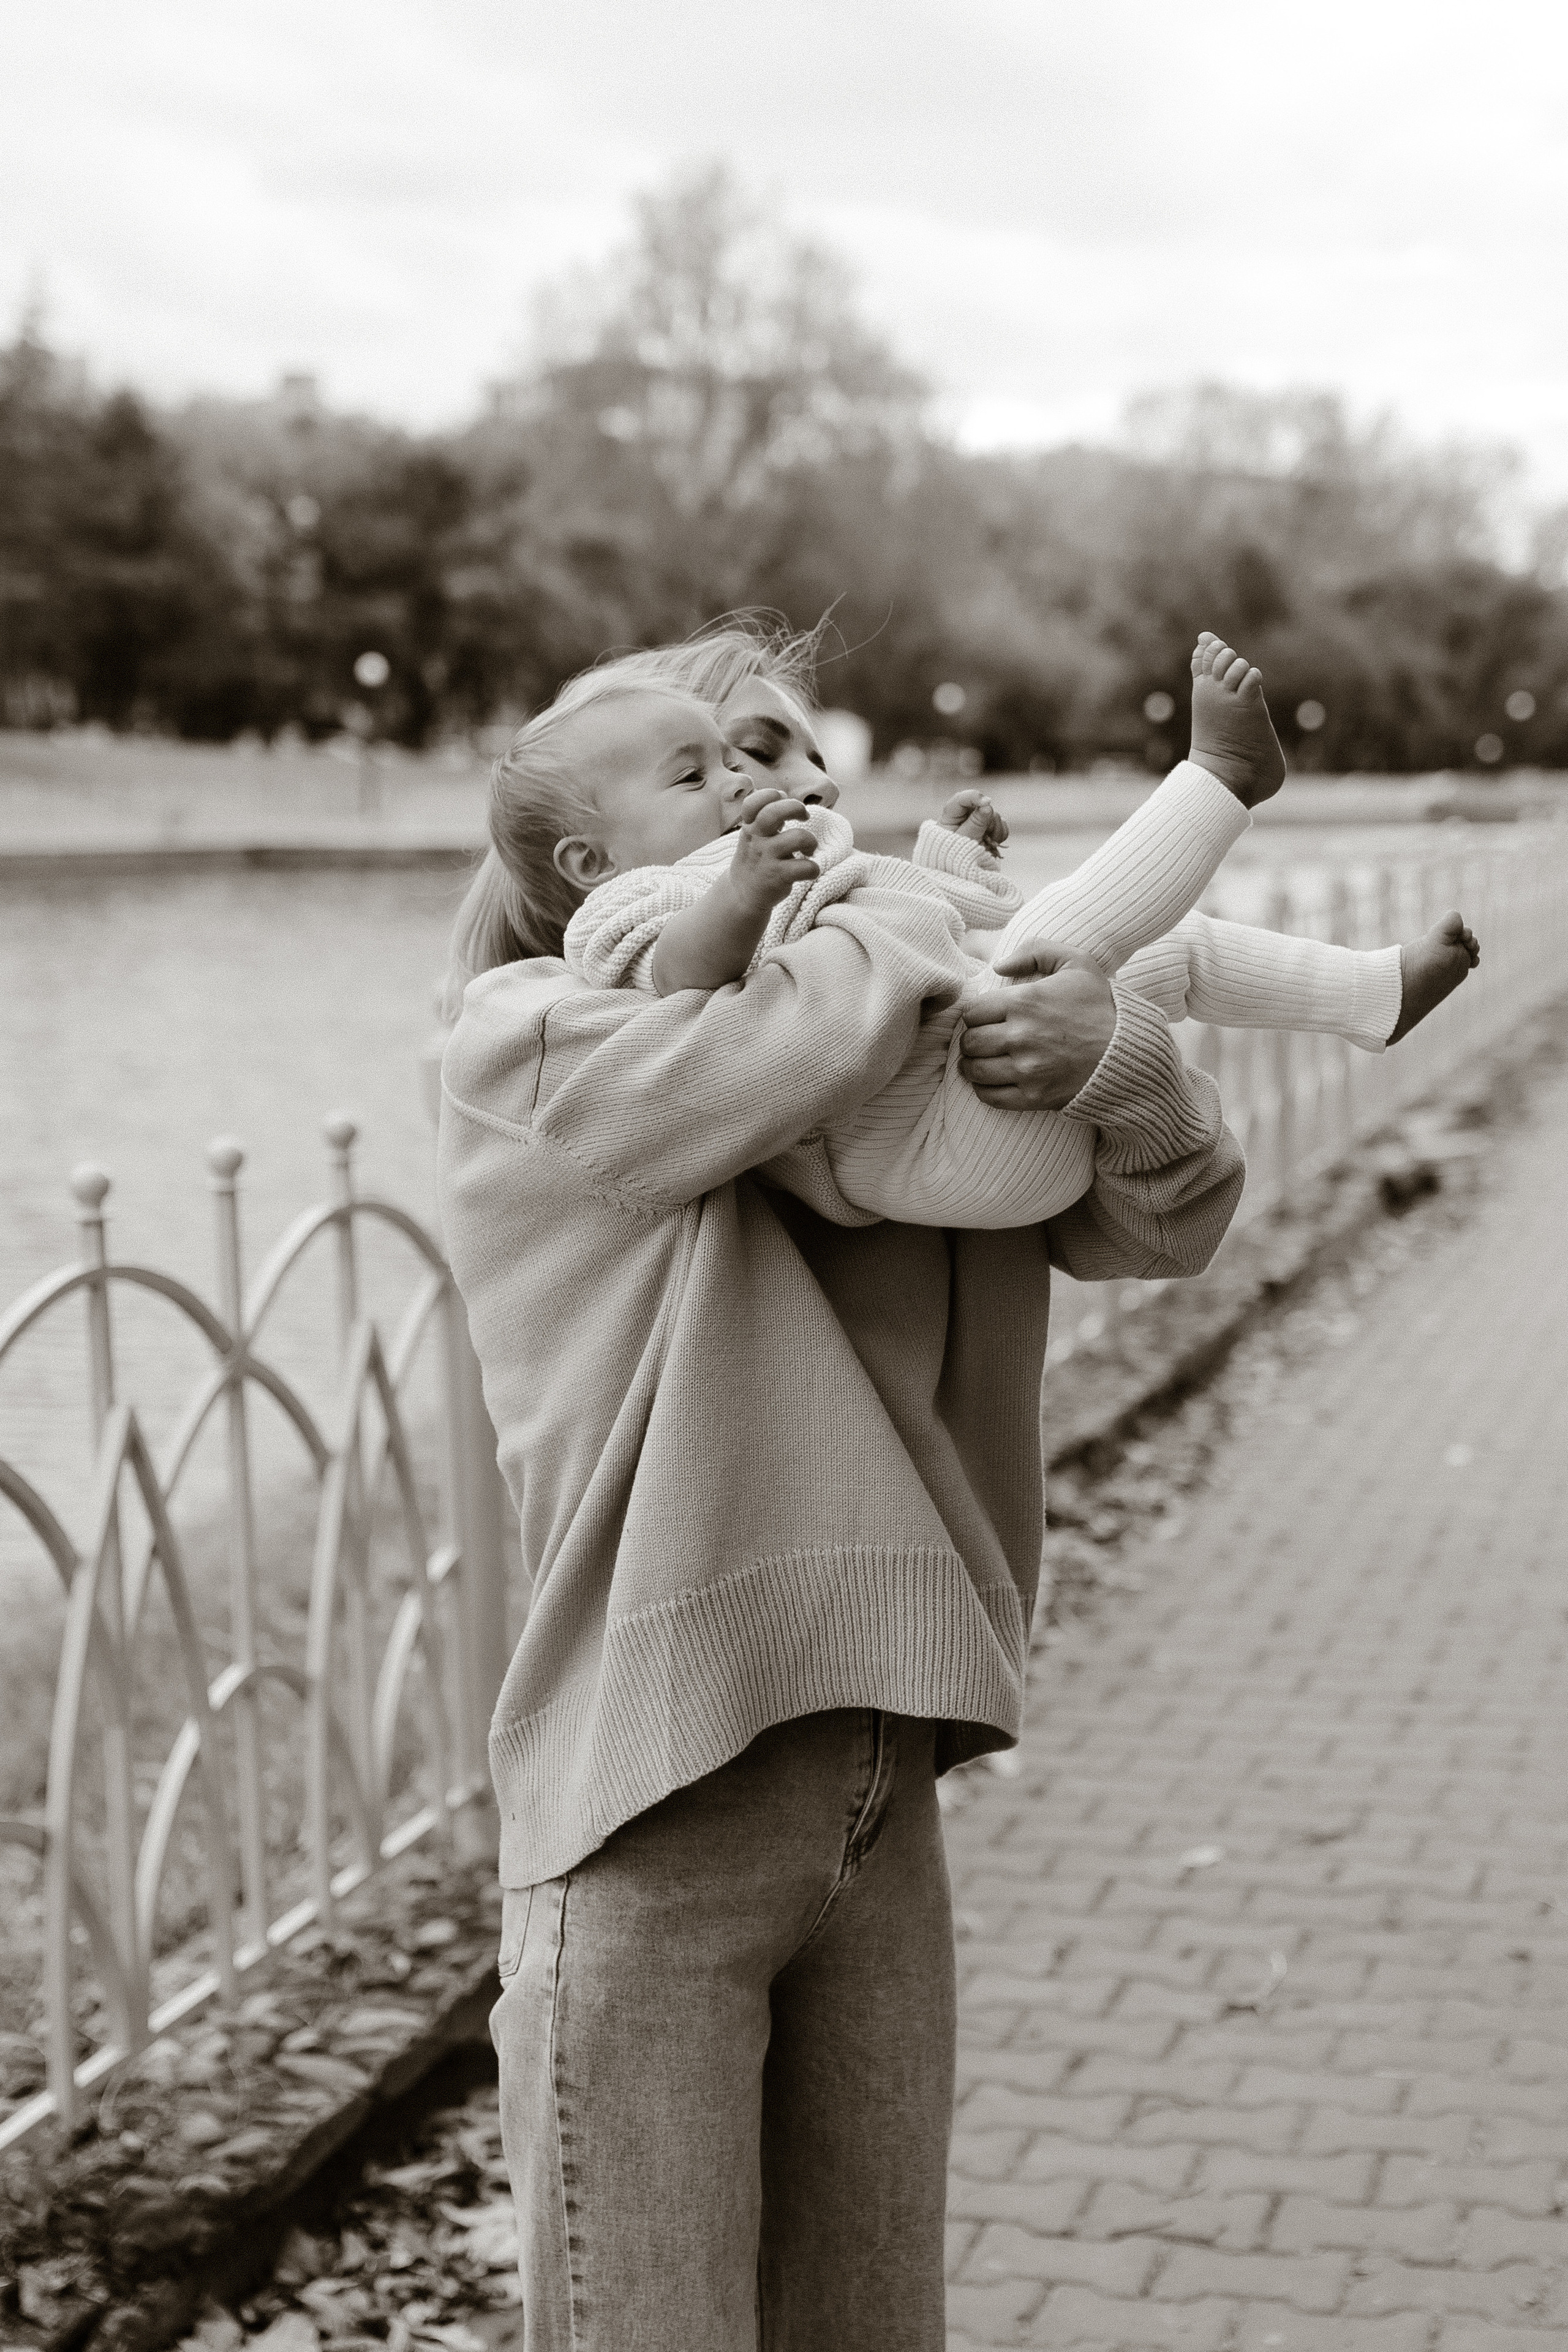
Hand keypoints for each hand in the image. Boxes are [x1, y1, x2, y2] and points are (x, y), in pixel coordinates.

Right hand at [728, 788, 820, 909]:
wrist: (742, 893)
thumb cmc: (756, 858)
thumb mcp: (753, 834)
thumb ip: (766, 814)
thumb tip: (783, 795)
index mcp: (750, 827)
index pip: (753, 802)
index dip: (772, 795)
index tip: (782, 801)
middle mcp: (757, 840)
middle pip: (774, 812)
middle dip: (796, 808)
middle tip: (804, 817)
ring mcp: (767, 858)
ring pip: (798, 838)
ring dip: (811, 841)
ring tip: (809, 849)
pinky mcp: (779, 877)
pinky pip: (806, 867)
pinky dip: (813, 868)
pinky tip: (808, 870)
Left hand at [937, 788, 1007, 852]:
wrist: (962, 875)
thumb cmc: (955, 859)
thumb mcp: (964, 841)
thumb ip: (975, 823)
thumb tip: (987, 806)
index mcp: (950, 817)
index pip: (961, 799)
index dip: (975, 797)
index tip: (988, 802)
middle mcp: (964, 817)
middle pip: (981, 807)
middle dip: (988, 820)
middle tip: (987, 836)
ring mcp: (977, 823)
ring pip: (994, 815)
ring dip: (995, 829)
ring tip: (989, 843)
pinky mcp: (988, 830)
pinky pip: (1001, 824)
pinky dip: (1000, 833)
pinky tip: (995, 842)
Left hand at [958, 941, 1116, 1110]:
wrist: (1129, 1052)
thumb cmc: (1101, 1006)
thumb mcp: (1077, 962)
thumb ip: (1035, 950)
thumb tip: (999, 965)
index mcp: (1024, 1002)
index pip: (972, 1012)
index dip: (977, 1014)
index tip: (987, 1018)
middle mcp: (1020, 1036)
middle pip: (970, 1042)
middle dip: (973, 1040)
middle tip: (983, 1040)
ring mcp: (1026, 1070)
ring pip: (974, 1070)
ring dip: (974, 1065)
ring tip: (983, 1060)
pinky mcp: (1033, 1097)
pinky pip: (990, 1097)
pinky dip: (985, 1089)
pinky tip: (993, 1080)